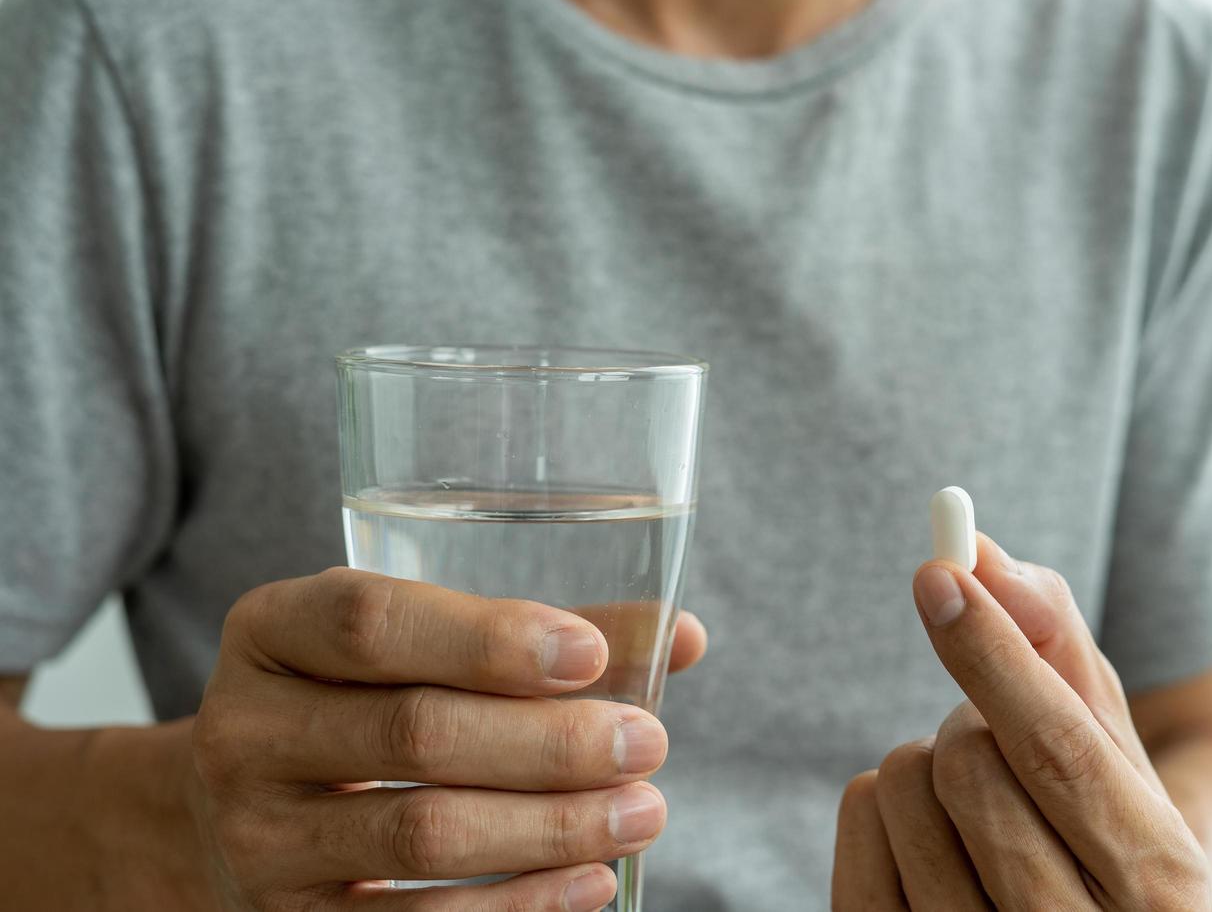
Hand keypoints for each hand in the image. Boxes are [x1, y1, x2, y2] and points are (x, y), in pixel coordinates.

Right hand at [188, 567, 706, 911]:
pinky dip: (516, 907)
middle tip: (646, 743)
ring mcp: (260, 837)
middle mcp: (246, 729)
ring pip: (421, 834)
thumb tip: (680, 635)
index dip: (486, 637)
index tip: (589, 654)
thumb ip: (535, 635)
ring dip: (551, 828)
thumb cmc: (359, 702)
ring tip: (643, 812)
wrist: (237, 815)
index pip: (369, 622)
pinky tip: (591, 882)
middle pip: (412, 732)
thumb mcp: (411, 646)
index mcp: (273, 630)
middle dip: (548, 743)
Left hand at [832, 534, 1209, 910]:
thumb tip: (982, 557)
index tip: (940, 572)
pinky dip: (881, 796)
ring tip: (976, 804)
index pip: (1057, 751)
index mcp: (1158, 881)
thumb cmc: (1100, 814)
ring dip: (926, 762)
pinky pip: (857, 818)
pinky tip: (931, 832)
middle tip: (1002, 750)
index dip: (992, 653)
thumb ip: (1053, 640)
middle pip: (967, 764)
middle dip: (971, 721)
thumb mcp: (1109, 736)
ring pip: (901, 788)